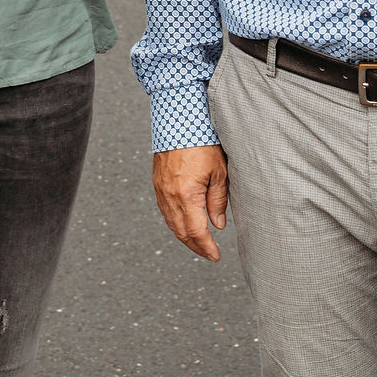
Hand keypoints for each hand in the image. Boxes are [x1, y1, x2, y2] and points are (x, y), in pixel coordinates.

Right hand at [152, 145, 227, 261]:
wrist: (179, 120)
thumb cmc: (202, 141)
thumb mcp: (219, 172)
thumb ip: (218, 201)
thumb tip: (218, 224)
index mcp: (186, 195)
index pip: (197, 232)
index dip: (206, 247)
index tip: (215, 256)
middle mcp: (170, 195)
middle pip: (181, 231)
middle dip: (195, 246)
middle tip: (208, 254)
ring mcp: (161, 189)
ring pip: (171, 222)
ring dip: (184, 236)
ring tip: (198, 242)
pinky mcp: (157, 182)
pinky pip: (165, 210)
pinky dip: (175, 222)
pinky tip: (184, 223)